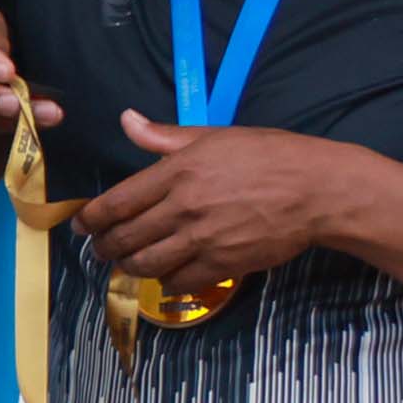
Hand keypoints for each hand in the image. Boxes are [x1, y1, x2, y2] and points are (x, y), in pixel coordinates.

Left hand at [78, 113, 361, 290]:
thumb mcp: (216, 136)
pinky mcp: (221, 264)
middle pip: (123, 238)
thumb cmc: (271, 156)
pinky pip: (176, 282)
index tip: (82, 225)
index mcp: (178, 172)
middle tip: (101, 249)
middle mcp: (183, 207)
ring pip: (144, 264)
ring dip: (130, 266)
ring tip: (128, 261)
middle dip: (104, 247)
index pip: (115, 203)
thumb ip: (165, 136)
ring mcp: (201, 239)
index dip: (90, 219)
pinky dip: (164, 281)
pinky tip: (165, 273)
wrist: (319, 190)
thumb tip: (127, 121)